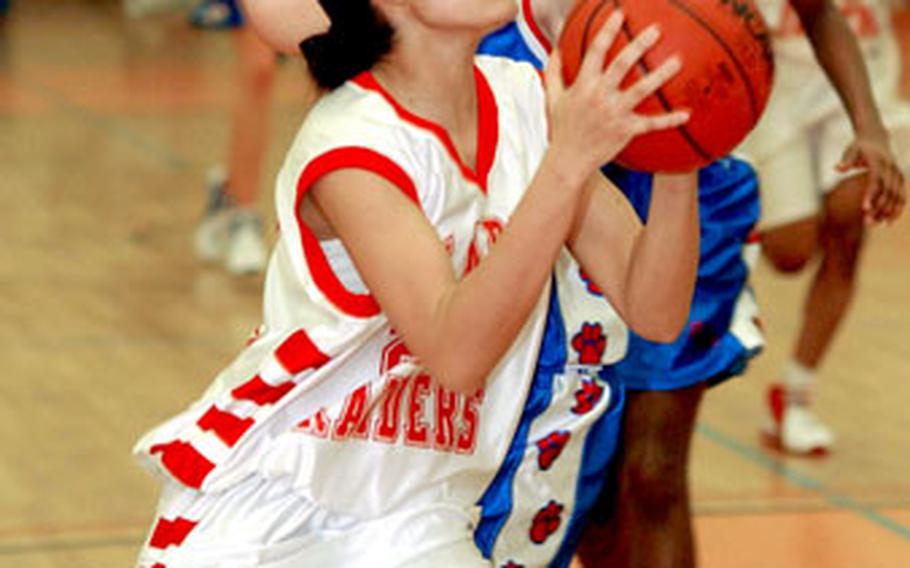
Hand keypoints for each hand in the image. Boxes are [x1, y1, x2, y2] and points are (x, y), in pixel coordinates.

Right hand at [544, 10, 688, 179]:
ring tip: (678, 61)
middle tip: (656, 29)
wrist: (568, 160)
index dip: (607, 31)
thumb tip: (554, 48)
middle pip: (622, 65)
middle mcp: (599, 96)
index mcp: (583, 85)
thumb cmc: (562, 127)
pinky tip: (687, 113)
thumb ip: (554, 71)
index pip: (595, 52)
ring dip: (661, 75)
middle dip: (639, 45)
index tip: (619, 14)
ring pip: (641, 90)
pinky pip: (650, 123)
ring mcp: (614, 113)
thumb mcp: (553, 98)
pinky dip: (669, 120)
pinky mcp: (625, 130)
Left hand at [837, 132, 905, 224]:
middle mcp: (891, 168)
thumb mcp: (851, 150)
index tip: (864, 209)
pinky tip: (887, 223)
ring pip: (897, 196)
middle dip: (879, 208)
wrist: (876, 139)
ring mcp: (898, 174)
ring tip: (874, 224)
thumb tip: (837, 168)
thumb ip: (846, 160)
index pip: (876, 181)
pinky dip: (897, 209)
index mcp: (878, 162)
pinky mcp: (900, 180)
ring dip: (888, 212)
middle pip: (887, 191)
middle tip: (867, 222)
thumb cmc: (860, 147)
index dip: (871, 195)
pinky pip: (901, 197)